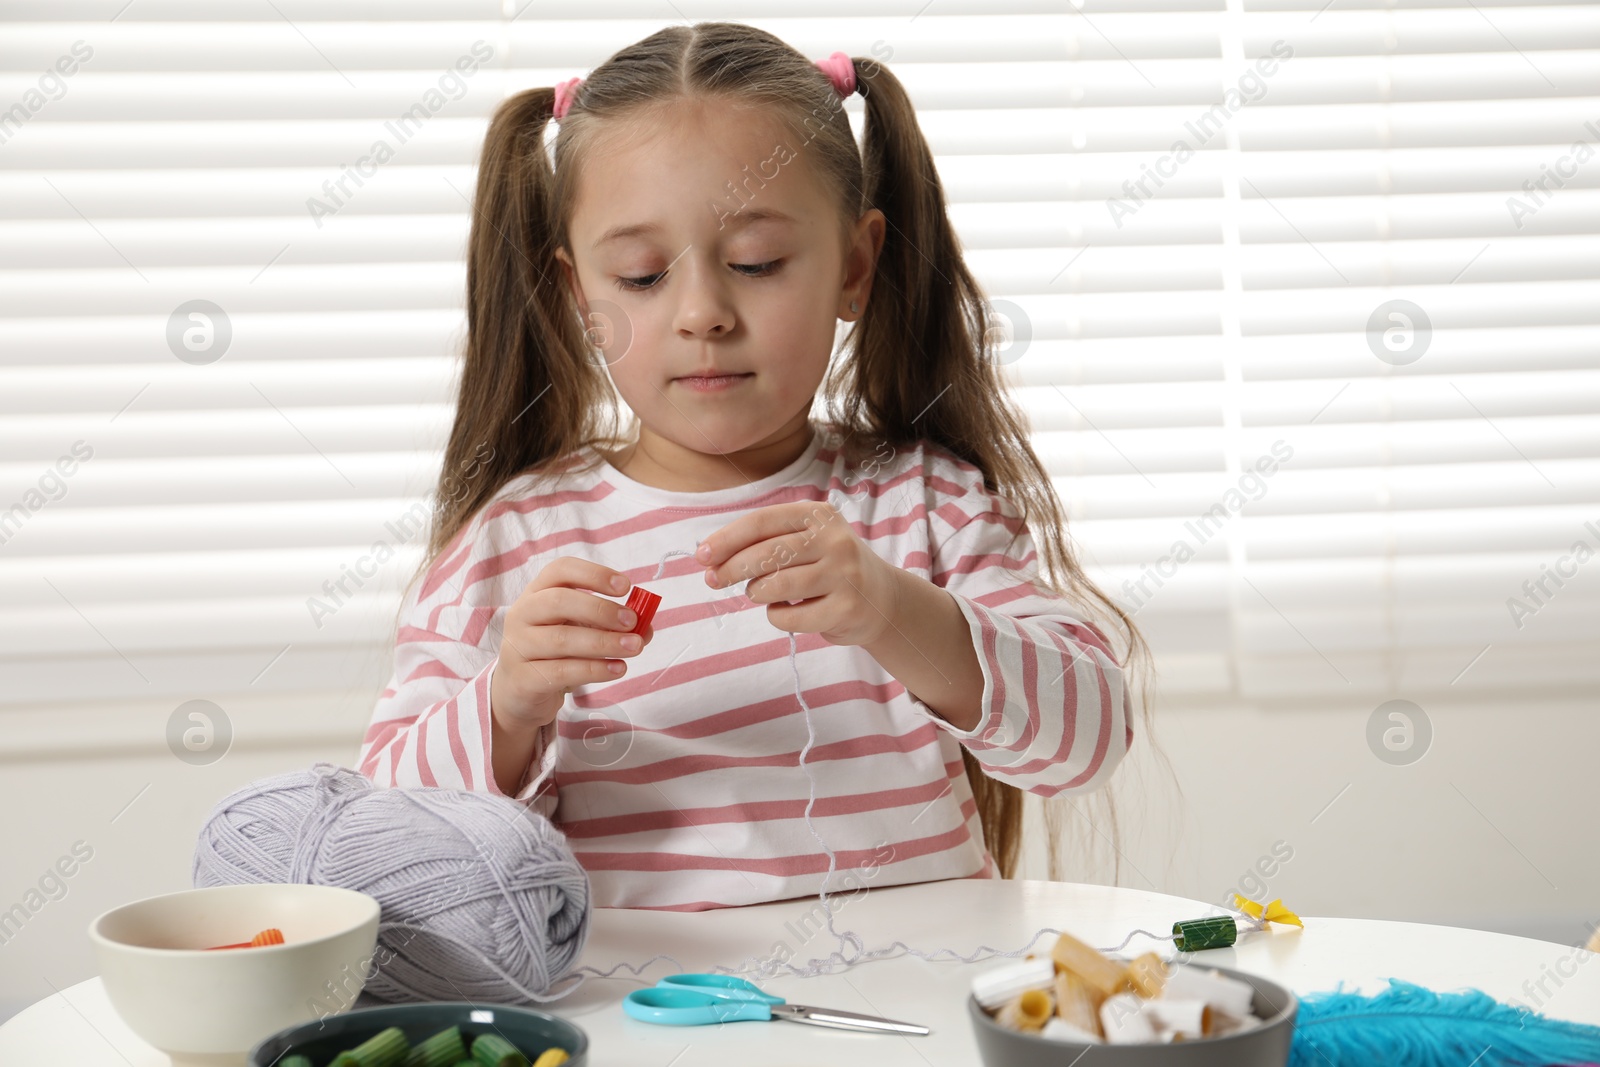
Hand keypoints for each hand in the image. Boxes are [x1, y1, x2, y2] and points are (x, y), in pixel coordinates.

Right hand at [490, 557, 653, 731]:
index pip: (561, 570)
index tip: (626, 586)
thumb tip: (646, 628)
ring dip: (604, 642)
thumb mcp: (581, 629)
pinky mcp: (523, 678)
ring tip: (634, 647)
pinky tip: (618, 668)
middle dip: (601, 609)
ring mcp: (518, 646)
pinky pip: (562, 671)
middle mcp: (523, 614)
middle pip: (559, 601)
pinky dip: (595, 669)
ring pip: (561, 639)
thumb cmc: (556, 651)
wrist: (521, 690)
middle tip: (632, 621)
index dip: (594, 574)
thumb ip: (611, 625)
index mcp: (538, 592)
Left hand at [698, 501, 902, 647]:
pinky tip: (787, 610)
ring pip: (775, 586)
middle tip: (714, 580)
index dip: (727, 539)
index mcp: (819, 515)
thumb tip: (710, 557)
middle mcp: (835, 540)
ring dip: (757, 593)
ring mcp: (844, 574)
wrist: (882, 599)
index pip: (762, 522)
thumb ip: (764, 542)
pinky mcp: (847, 608)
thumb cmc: (829, 568)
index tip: (702, 556)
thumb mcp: (806, 540)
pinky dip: (776, 617)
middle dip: (731, 569)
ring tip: (762, 593)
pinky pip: (789, 617)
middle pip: (766, 553)